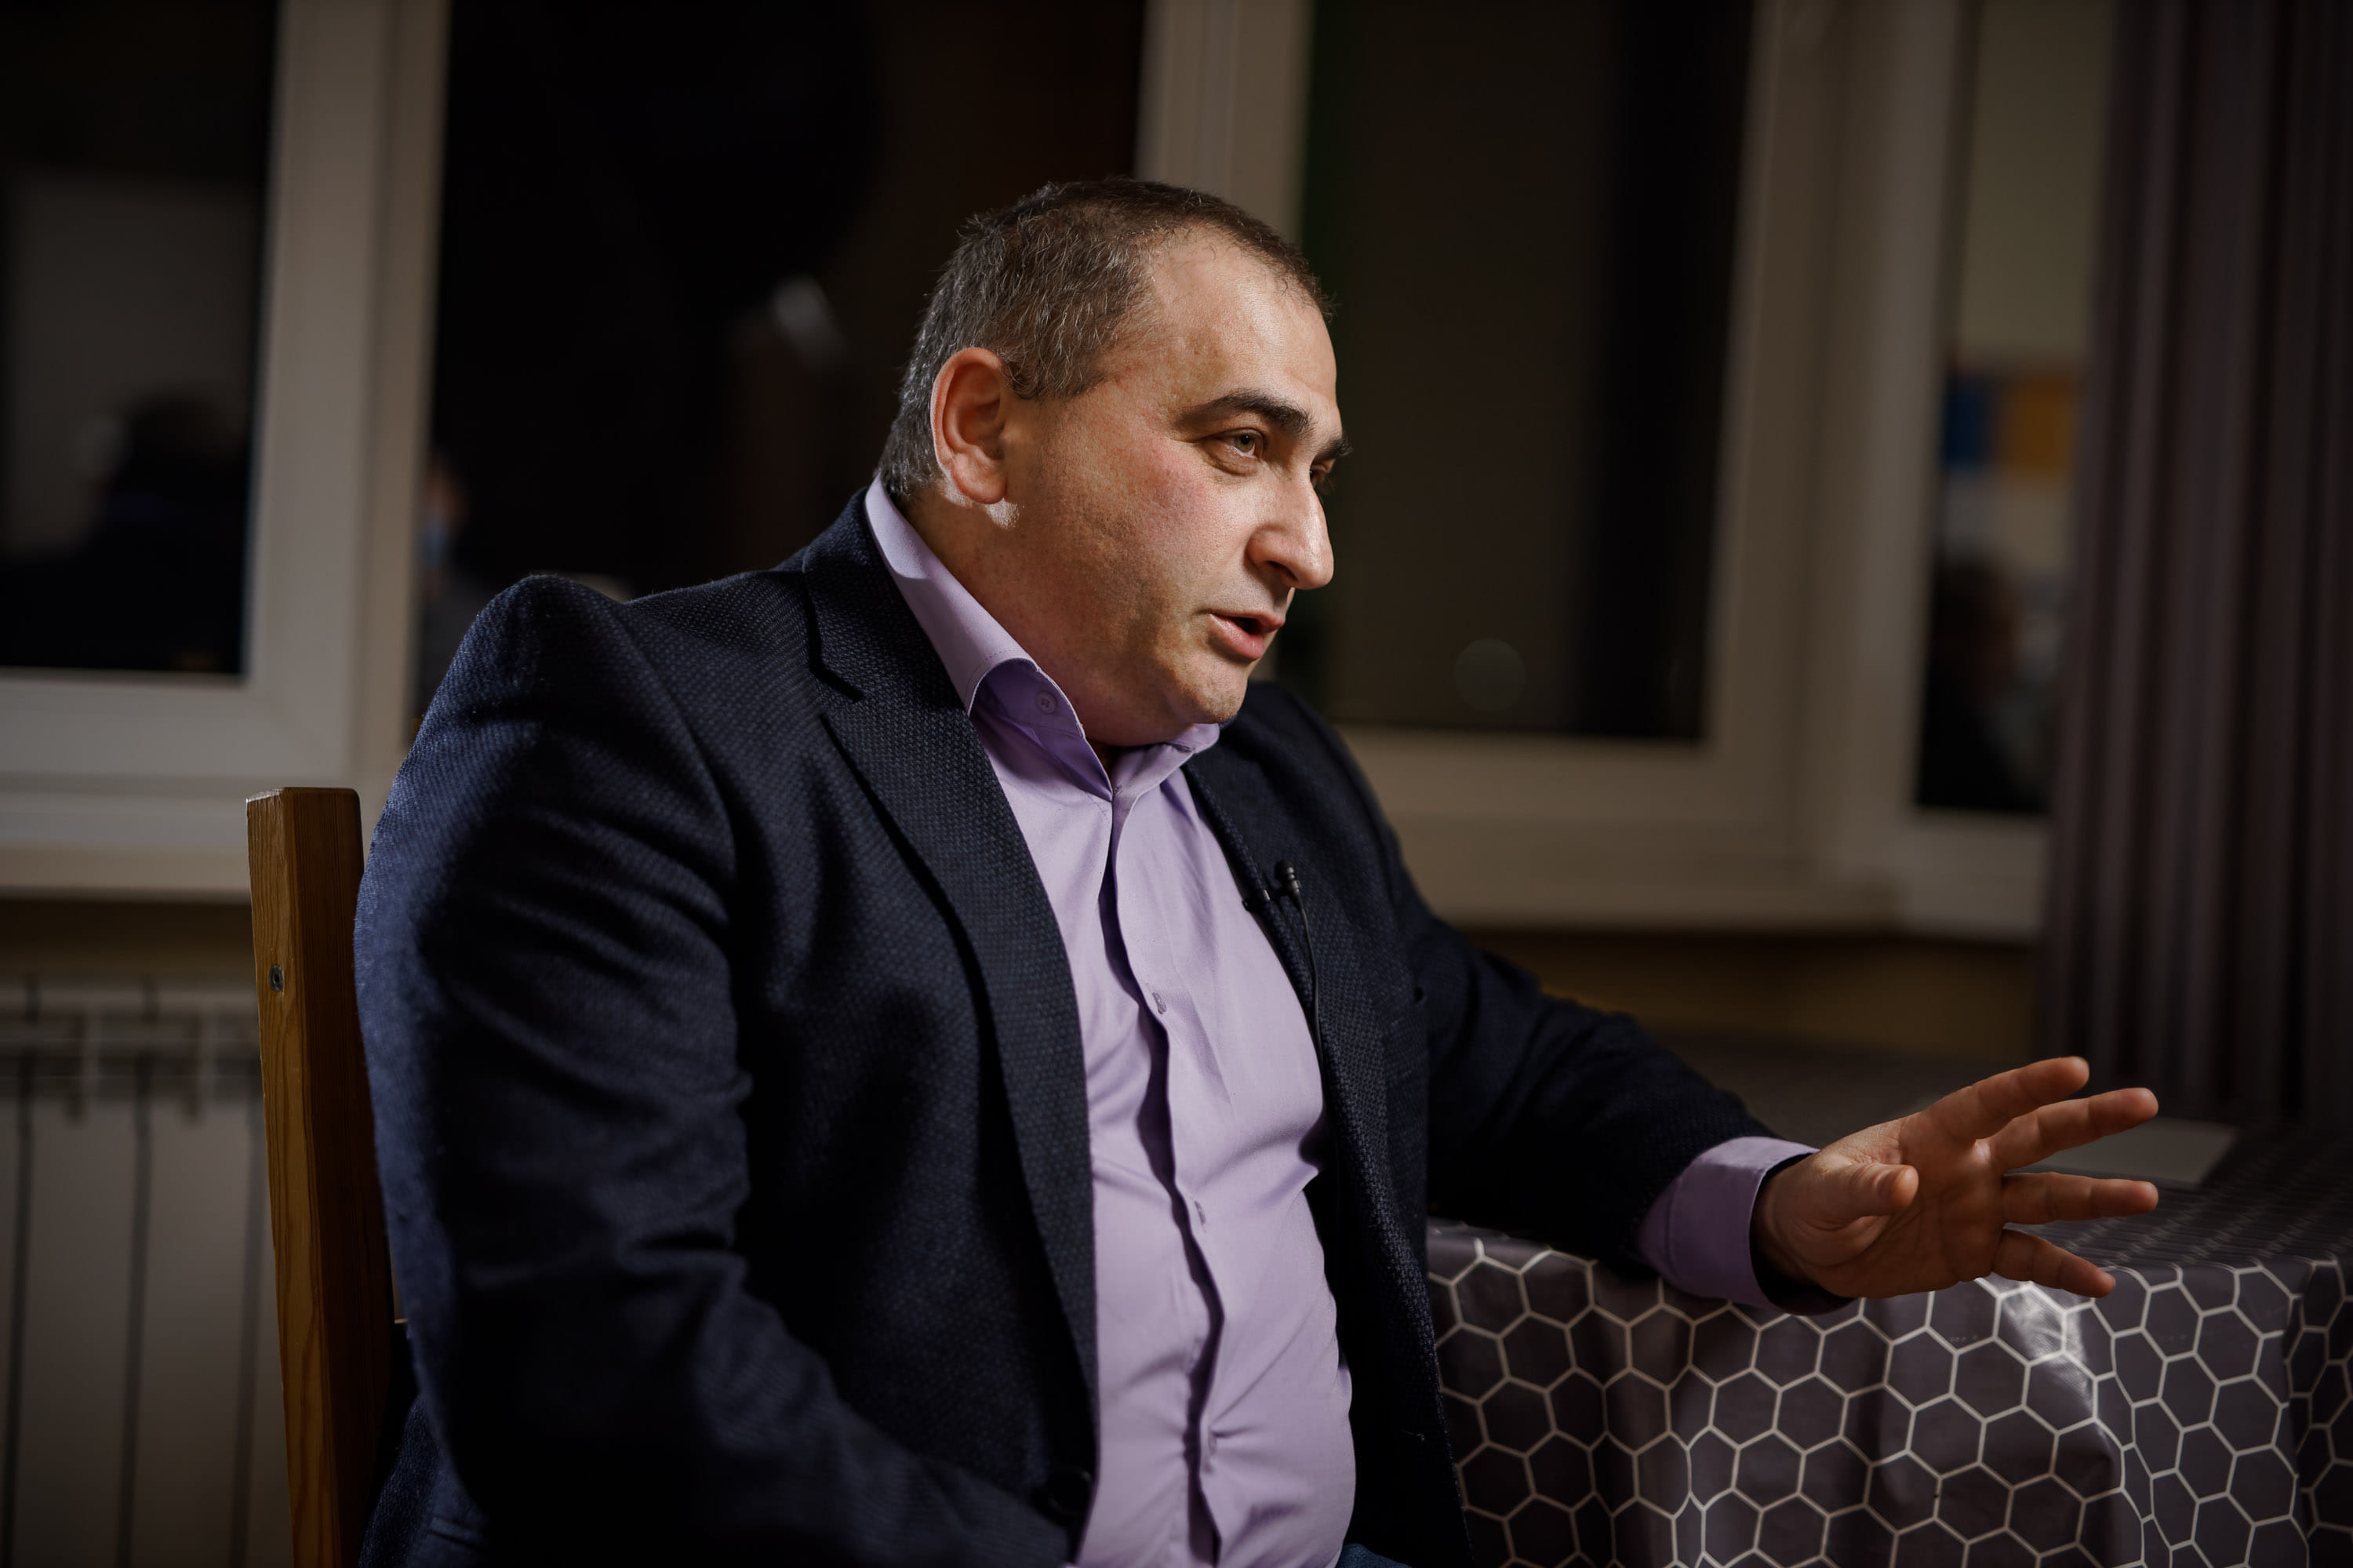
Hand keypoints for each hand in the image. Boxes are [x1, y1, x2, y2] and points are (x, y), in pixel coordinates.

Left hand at [1752, 1057, 2160, 1298]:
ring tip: (2146, 1197)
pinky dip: (2064, 1272)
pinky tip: (2103, 1284)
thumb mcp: (1826, 1191)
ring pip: (2048, 1199)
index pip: (1986, 1103)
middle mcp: (1968, 1166)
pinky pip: (2029, 1259)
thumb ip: (1863, 1187)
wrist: (1813, 1246)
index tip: (2077, 1068)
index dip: (2028, 1085)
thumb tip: (1904, 1185)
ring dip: (2097, 1198)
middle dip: (2090, 1120)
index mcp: (1931, 1135)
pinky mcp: (1977, 1251)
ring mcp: (1979, 1208)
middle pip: (2038, 1138)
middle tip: (2144, 1102)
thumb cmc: (1815, 1201)